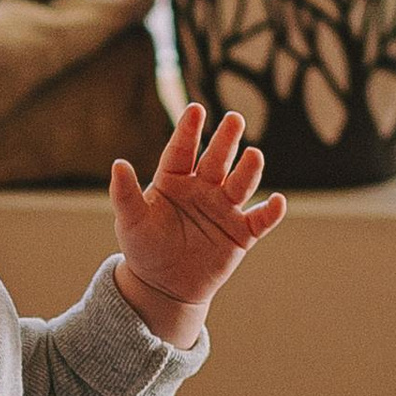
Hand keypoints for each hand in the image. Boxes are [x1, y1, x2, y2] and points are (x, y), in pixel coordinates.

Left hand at [110, 104, 287, 318]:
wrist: (163, 285)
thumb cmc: (144, 248)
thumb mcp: (130, 221)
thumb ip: (124, 194)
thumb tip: (118, 164)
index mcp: (174, 179)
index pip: (182, 150)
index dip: (189, 131)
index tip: (196, 109)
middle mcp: (202, 188)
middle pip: (216, 160)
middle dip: (226, 140)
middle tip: (235, 119)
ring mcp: (224, 209)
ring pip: (240, 184)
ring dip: (249, 170)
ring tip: (254, 155)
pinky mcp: (240, 233)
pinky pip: (259, 220)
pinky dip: (271, 212)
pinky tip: (277, 202)